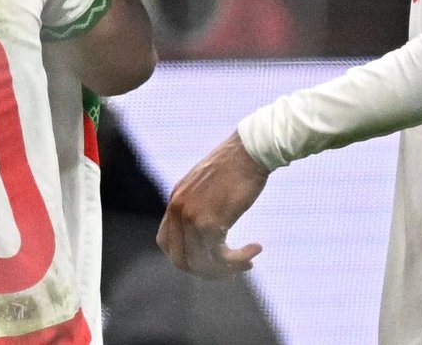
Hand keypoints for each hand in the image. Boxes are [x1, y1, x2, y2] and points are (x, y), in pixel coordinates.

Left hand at [157, 132, 268, 277]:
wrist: (250, 150)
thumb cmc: (236, 166)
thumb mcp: (208, 185)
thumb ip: (199, 205)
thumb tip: (206, 229)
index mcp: (175, 200)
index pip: (166, 243)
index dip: (185, 259)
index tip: (208, 261)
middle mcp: (178, 210)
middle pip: (181, 260)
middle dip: (207, 272)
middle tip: (230, 270)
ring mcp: (192, 217)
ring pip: (201, 263)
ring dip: (227, 269)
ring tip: (248, 263)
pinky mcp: (211, 222)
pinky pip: (220, 256)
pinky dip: (239, 259)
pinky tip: (255, 249)